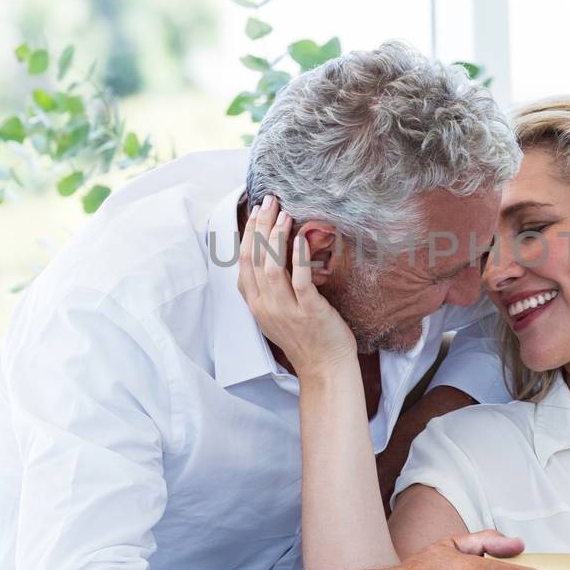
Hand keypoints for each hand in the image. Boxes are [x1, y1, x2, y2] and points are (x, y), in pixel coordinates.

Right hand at [238, 195, 356, 380]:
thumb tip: (272, 253)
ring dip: (276, 237)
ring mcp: (286, 310)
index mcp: (256, 305)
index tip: (256, 212)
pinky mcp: (309, 311)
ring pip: (272, 268)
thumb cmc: (306, 338)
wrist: (325, 368)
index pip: (244, 263)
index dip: (248, 234)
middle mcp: (266, 306)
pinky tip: (300, 239)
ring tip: (284, 214)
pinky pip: (300, 281)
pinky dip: (298, 258)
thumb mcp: (277, 314)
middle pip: (255, 259)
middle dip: (260, 227)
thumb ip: (269, 288)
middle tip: (269, 201)